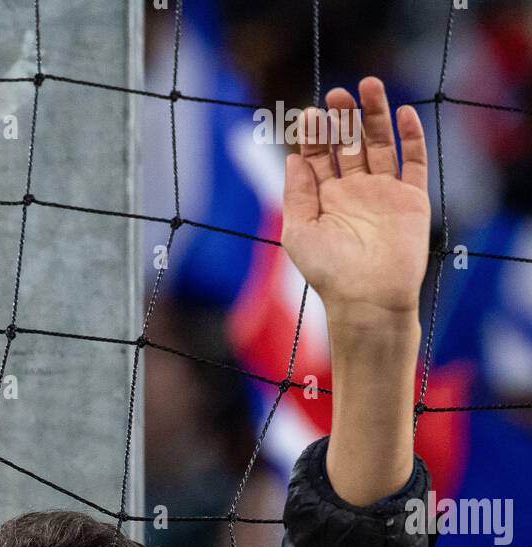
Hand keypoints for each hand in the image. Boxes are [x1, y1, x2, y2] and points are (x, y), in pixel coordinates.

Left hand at [281, 76, 429, 324]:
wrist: (369, 299)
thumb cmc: (329, 273)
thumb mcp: (299, 232)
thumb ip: (296, 194)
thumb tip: (293, 159)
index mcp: (325, 200)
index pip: (319, 157)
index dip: (314, 135)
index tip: (310, 114)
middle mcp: (355, 192)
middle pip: (349, 143)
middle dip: (343, 118)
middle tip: (337, 95)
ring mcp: (384, 193)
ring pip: (381, 143)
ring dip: (375, 114)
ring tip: (368, 85)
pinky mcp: (412, 199)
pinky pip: (414, 161)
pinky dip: (412, 136)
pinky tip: (403, 112)